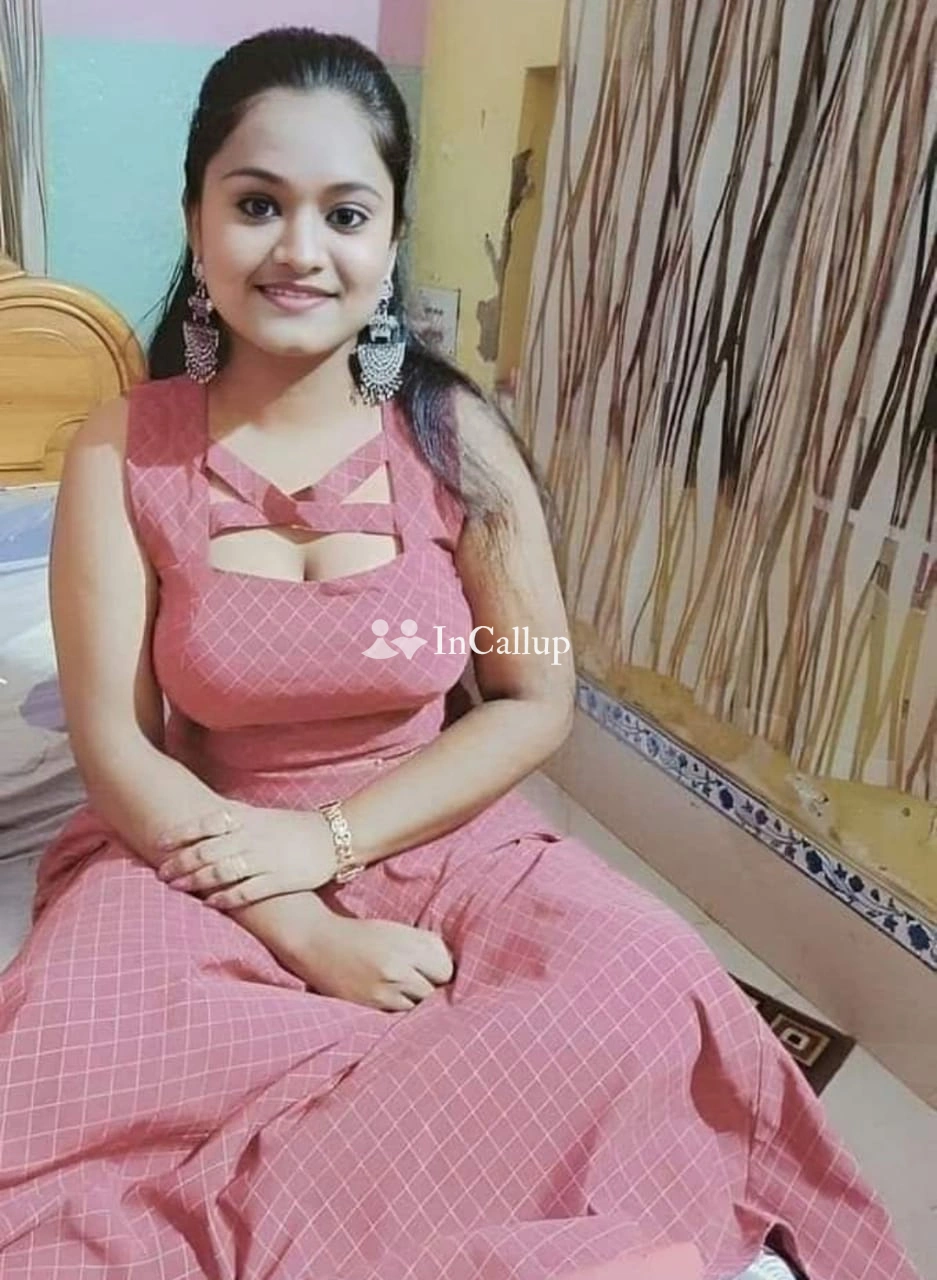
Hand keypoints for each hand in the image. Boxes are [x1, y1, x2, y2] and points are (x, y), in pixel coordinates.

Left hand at [154, 804, 337, 908]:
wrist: (334, 837)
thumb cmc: (294, 827)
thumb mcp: (263, 815)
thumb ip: (235, 818)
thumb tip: (204, 818)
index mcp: (249, 818)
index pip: (207, 823)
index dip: (181, 833)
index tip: (159, 843)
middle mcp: (254, 837)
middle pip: (208, 850)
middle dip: (181, 862)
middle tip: (161, 872)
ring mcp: (266, 859)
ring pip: (222, 870)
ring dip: (196, 880)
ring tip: (177, 887)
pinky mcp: (279, 880)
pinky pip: (246, 891)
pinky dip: (225, 897)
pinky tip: (210, 902)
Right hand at [282, 913, 455, 1011]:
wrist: (317, 942)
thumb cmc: (361, 935)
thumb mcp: (396, 931)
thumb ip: (424, 946)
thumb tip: (452, 966)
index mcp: (407, 943)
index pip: (446, 968)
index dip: (443, 971)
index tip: (437, 971)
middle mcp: (398, 966)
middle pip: (435, 990)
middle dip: (433, 988)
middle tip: (423, 984)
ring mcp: (384, 989)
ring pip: (419, 1007)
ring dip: (417, 1002)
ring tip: (407, 993)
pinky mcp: (370, 1006)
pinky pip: (400, 1015)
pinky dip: (400, 1010)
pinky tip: (393, 1000)